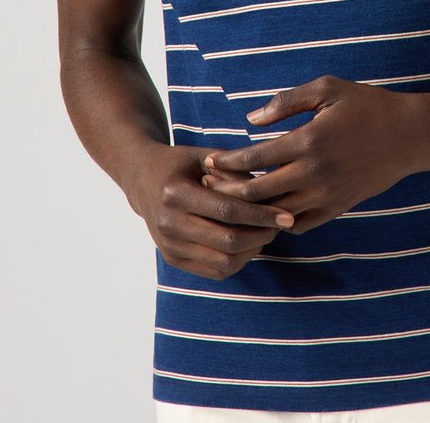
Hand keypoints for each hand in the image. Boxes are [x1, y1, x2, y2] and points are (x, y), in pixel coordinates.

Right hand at [129, 142, 294, 279]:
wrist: (142, 179)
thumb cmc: (181, 163)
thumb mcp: (206, 157)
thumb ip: (235, 171)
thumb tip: (271, 190)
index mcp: (175, 193)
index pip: (227, 211)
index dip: (261, 215)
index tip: (287, 214)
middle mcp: (168, 224)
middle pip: (228, 241)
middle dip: (262, 235)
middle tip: (282, 223)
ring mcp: (169, 246)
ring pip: (224, 262)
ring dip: (253, 250)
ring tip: (268, 231)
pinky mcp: (173, 260)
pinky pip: (215, 271)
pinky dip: (239, 260)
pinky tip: (251, 242)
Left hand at [202, 76, 421, 234]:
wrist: (409, 135)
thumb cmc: (366, 105)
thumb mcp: (327, 89)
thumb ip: (286, 101)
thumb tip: (250, 119)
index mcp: (308, 141)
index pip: (255, 158)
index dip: (227, 163)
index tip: (208, 162)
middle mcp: (315, 173)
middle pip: (258, 192)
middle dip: (228, 190)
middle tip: (208, 186)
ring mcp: (327, 195)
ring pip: (276, 213)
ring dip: (250, 210)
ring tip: (230, 202)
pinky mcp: (338, 207)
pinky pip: (299, 224)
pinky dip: (277, 222)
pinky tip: (264, 212)